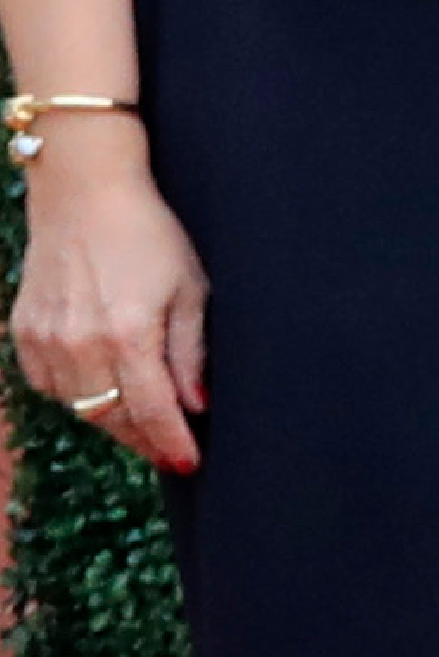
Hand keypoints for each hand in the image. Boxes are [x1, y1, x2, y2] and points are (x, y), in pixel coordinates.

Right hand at [14, 140, 206, 474]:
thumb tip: (197, 404)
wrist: (83, 193)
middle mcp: (80, 343)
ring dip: (113, 423)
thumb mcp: (190, 288)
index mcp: (127, 334)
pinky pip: (49, 386)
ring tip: (142, 428)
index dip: (173, 443)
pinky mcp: (23, 332)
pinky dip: (76, 397)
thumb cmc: (149, 235)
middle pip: (113, 417)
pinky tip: (101, 392)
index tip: (190, 464)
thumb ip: (191, 352)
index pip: (153, 411)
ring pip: (79, 407)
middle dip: (144, 440)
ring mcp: (45, 339)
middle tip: (170, 451)